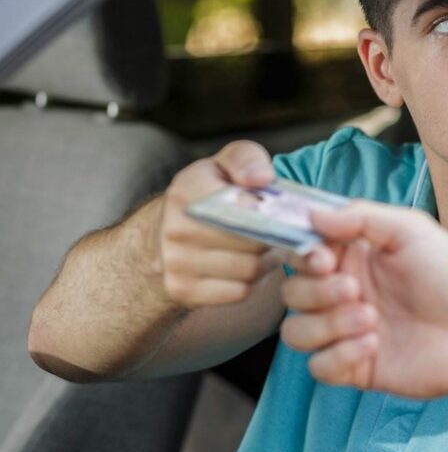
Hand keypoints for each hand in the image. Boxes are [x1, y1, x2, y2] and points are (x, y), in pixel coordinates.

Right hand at [160, 140, 303, 306]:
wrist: (162, 233)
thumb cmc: (206, 194)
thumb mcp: (224, 164)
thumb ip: (246, 160)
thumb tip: (263, 178)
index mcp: (188, 190)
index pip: (245, 207)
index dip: (271, 212)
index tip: (279, 212)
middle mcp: (177, 228)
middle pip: (252, 241)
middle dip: (274, 237)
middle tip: (283, 232)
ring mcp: (176, 262)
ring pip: (249, 269)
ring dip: (266, 260)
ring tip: (265, 247)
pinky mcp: (182, 290)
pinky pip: (239, 291)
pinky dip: (252, 282)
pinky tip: (249, 265)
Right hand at [280, 201, 447, 397]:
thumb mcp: (412, 230)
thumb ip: (362, 216)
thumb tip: (314, 213)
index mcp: (354, 256)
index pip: (302, 251)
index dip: (303, 255)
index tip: (324, 258)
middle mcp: (345, 291)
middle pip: (292, 292)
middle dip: (317, 292)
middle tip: (355, 290)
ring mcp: (347, 331)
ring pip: (296, 331)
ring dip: (327, 324)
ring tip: (370, 320)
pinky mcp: (354, 367)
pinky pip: (318, 367)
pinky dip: (339, 355)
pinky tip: (374, 345)